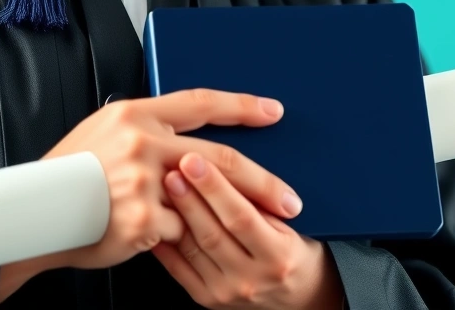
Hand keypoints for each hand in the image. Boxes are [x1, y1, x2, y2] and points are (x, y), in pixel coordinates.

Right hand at [40, 89, 299, 270]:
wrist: (31, 215)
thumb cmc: (67, 176)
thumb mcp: (102, 134)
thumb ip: (146, 131)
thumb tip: (189, 140)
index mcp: (133, 113)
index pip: (200, 102)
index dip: (241, 106)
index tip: (273, 111)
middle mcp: (141, 142)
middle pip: (219, 158)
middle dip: (263, 181)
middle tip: (291, 197)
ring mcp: (143, 181)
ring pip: (204, 198)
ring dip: (236, 214)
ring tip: (268, 224)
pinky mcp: (143, 218)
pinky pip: (180, 230)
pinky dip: (181, 237)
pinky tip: (169, 239)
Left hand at [152, 153, 344, 309]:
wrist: (297, 296)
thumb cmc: (293, 252)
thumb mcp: (289, 228)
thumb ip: (261, 205)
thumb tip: (225, 168)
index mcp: (277, 256)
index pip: (241, 217)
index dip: (215, 188)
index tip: (195, 160)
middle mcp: (251, 279)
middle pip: (213, 232)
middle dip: (190, 196)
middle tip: (171, 166)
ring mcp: (226, 292)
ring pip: (193, 248)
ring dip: (176, 215)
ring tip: (162, 186)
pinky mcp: (207, 299)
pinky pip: (179, 269)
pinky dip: (166, 242)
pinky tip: (157, 218)